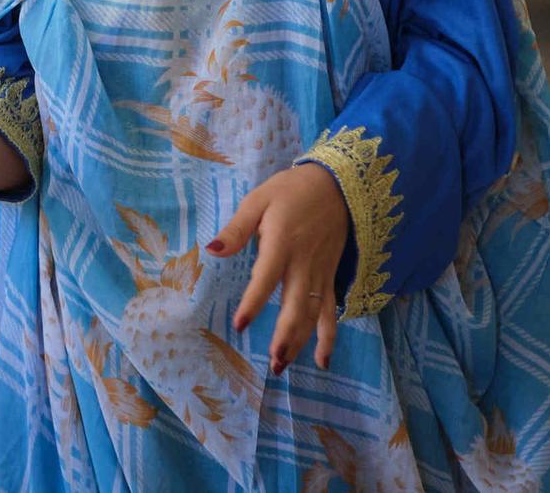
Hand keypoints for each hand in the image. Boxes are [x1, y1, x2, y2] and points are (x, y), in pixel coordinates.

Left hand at [208, 163, 350, 374]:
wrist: (337, 186)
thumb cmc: (291, 192)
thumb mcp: (259, 200)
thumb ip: (237, 228)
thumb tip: (213, 250)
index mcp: (282, 243)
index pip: (266, 278)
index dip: (254, 302)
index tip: (241, 324)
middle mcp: (303, 263)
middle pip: (296, 305)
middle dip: (286, 335)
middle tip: (273, 361)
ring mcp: (320, 273)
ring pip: (312, 314)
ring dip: (301, 341)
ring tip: (285, 365)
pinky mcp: (330, 277)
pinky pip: (331, 310)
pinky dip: (329, 336)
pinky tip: (322, 359)